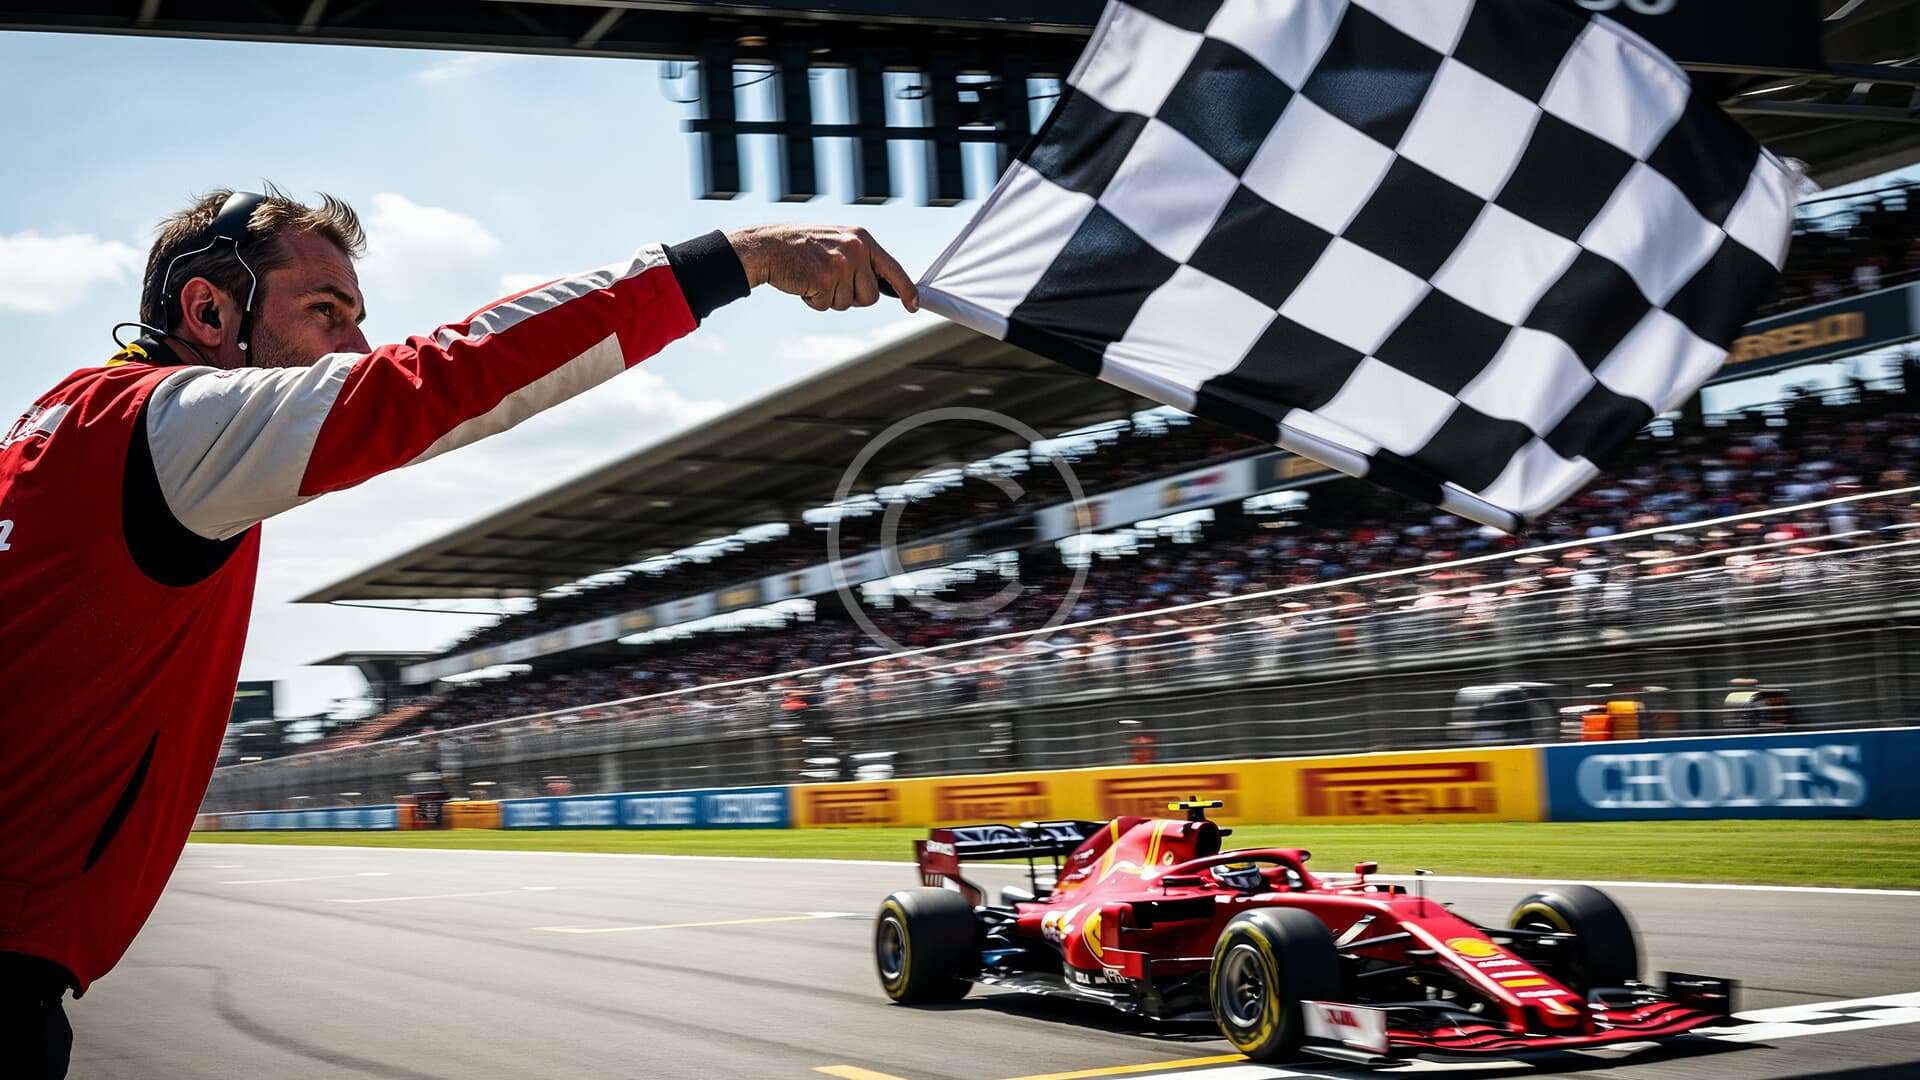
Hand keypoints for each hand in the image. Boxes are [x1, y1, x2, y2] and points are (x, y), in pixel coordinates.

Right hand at [726, 225, 919, 312]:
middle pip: (870, 296)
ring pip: (848, 303)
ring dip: (830, 298)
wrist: (769, 246)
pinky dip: (814, 301)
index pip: (893, 268)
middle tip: (830, 280)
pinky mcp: (824, 280)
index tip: (913, 305)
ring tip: (814, 277)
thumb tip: (881, 288)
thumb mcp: (837, 243)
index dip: (906, 290)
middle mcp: (855, 249)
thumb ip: (860, 260)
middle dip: (852, 297)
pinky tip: (804, 282)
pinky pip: (826, 306)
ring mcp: (841, 264)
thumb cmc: (803, 248)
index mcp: (861, 238)